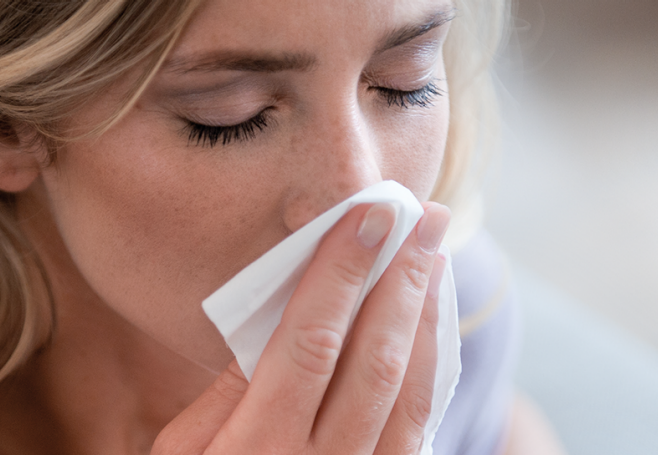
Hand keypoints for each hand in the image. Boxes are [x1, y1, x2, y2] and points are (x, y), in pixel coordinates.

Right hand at [154, 201, 450, 453]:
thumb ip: (223, 396)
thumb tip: (273, 325)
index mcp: (255, 452)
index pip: (311, 345)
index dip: (342, 276)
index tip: (366, 218)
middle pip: (374, 363)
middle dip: (401, 282)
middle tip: (423, 218)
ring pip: (410, 397)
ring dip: (426, 320)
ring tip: (433, 257)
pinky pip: (418, 433)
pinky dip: (430, 374)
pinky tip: (430, 331)